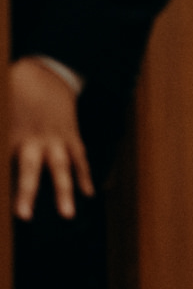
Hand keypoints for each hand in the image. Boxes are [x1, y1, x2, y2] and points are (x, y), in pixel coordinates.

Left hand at [11, 59, 91, 218]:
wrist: (47, 73)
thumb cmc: (15, 93)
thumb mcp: (0, 110)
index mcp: (10, 133)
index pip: (3, 161)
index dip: (3, 183)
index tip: (1, 205)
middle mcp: (33, 138)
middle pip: (30, 168)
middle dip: (27, 191)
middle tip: (24, 215)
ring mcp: (55, 138)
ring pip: (61, 166)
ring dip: (64, 190)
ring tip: (67, 213)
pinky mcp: (71, 135)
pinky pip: (79, 157)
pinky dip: (84, 175)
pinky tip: (88, 192)